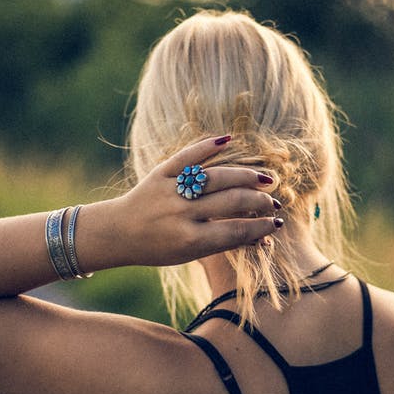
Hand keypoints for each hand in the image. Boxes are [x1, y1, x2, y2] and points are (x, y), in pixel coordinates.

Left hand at [96, 136, 282, 267]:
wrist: (117, 232)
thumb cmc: (160, 247)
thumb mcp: (190, 254)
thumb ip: (223, 242)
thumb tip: (263, 236)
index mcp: (189, 240)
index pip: (235, 230)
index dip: (260, 227)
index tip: (276, 224)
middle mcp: (180, 214)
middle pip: (231, 201)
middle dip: (258, 202)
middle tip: (274, 202)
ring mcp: (170, 191)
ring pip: (215, 177)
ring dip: (245, 176)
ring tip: (264, 180)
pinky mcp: (160, 173)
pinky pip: (186, 156)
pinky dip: (207, 145)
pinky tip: (229, 140)